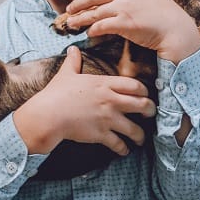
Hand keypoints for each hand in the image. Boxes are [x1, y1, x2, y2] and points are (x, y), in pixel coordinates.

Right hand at [13, 46, 155, 155]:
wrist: (48, 115)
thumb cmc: (56, 94)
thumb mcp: (66, 74)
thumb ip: (73, 62)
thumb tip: (72, 49)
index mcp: (105, 84)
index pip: (135, 85)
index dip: (144, 91)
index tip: (146, 95)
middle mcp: (111, 101)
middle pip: (143, 105)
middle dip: (151, 111)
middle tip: (151, 114)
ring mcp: (108, 119)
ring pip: (135, 129)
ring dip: (140, 135)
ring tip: (140, 138)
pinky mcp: (101, 134)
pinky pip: (119, 144)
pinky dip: (123, 149)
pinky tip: (124, 150)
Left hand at [65, 0, 199, 62]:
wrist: (175, 29)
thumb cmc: (163, 10)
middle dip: (77, 4)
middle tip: (69, 10)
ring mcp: (125, 7)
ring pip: (94, 12)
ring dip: (80, 19)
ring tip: (72, 24)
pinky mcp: (125, 23)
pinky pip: (101, 26)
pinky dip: (93, 30)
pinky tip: (89, 33)